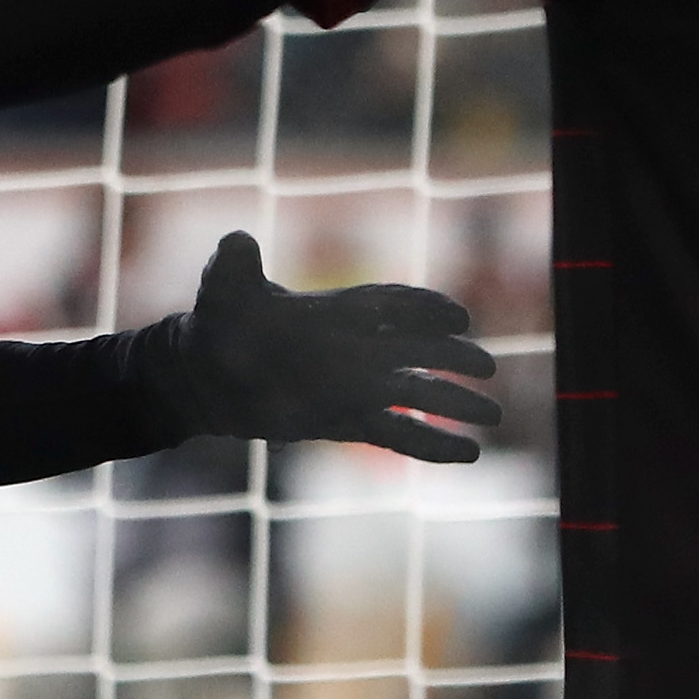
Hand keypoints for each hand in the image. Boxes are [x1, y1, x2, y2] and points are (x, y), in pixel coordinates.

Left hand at [162, 232, 501, 462]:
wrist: (203, 374)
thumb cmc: (216, 323)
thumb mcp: (223, 291)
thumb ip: (233, 268)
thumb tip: (235, 242)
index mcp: (336, 311)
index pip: (391, 304)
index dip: (425, 308)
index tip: (459, 316)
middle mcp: (355, 348)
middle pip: (418, 349)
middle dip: (454, 357)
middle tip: (487, 367)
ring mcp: (354, 386)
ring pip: (416, 394)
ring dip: (454, 403)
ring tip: (495, 416)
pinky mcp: (346, 421)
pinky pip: (398, 434)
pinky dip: (432, 445)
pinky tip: (468, 455)